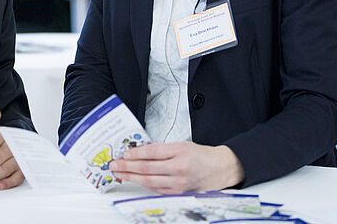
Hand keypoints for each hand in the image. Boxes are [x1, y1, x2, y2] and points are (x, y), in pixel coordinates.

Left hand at [109, 141, 244, 193]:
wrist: (220, 169)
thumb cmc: (201, 156)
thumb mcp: (182, 144)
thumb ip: (162, 149)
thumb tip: (140, 152)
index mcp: (180, 151)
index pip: (152, 152)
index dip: (135, 153)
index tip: (124, 153)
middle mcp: (179, 167)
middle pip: (147, 168)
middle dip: (128, 166)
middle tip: (115, 164)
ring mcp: (179, 182)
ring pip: (149, 181)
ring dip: (132, 177)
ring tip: (120, 173)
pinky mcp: (179, 192)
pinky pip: (157, 189)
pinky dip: (144, 185)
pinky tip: (135, 181)